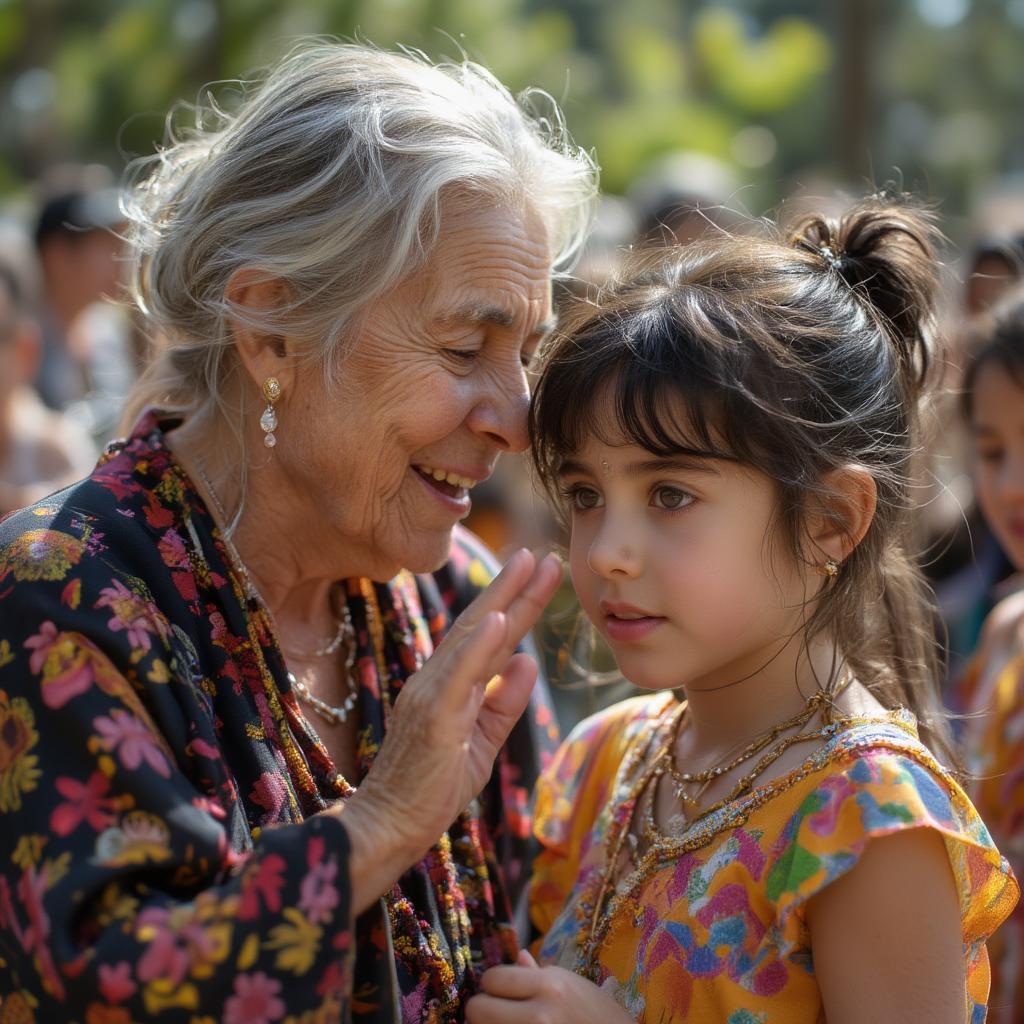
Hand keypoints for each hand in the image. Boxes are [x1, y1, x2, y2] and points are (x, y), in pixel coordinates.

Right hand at [338, 549, 561, 912]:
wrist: (388, 826)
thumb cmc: (431, 788)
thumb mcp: (482, 741)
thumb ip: (504, 702)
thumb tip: (528, 661)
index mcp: (448, 685)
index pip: (487, 637)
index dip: (514, 603)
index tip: (537, 572)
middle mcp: (437, 679)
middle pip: (482, 624)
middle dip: (515, 588)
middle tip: (542, 554)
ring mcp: (432, 693)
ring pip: (473, 637)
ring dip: (504, 599)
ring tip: (530, 565)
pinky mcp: (432, 715)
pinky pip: (460, 674)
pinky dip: (481, 644)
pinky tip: (501, 617)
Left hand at [466, 951, 634, 1023]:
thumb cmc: (600, 1017)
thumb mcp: (574, 987)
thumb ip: (539, 974)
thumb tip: (517, 956)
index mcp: (550, 986)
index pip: (493, 978)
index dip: (494, 984)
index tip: (502, 990)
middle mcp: (539, 1015)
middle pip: (478, 1009)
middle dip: (484, 1008)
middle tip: (497, 1010)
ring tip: (508, 1022)